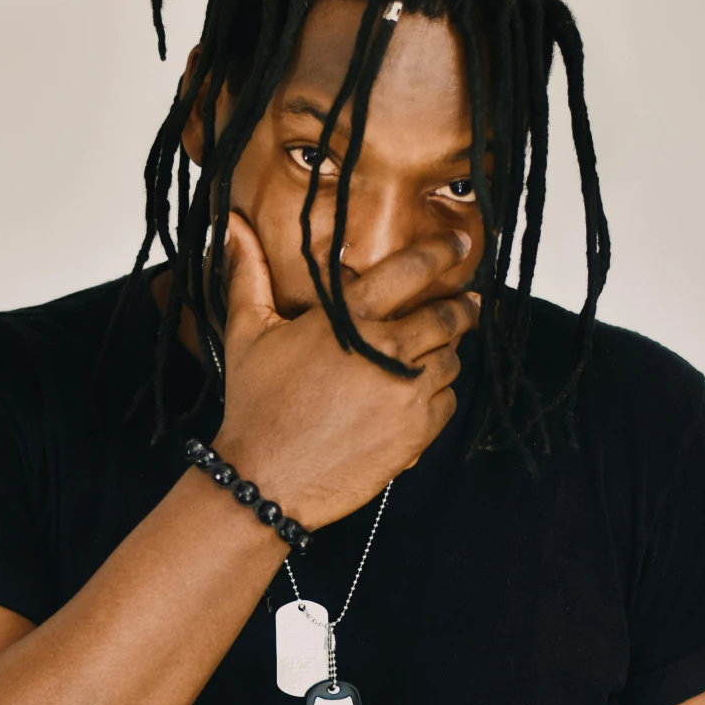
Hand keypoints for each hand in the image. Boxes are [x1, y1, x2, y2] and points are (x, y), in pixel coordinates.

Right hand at [212, 210, 479, 530]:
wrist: (266, 479)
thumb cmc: (256, 405)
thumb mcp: (248, 333)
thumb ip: (249, 274)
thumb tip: (234, 225)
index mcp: (349, 318)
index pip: (410, 269)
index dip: (441, 251)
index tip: (459, 244)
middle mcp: (386, 350)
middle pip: (446, 316)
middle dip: (462, 308)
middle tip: (469, 304)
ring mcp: (406, 391)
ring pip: (451, 359)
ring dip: (445, 353)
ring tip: (434, 355)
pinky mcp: (416, 431)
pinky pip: (447, 401)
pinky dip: (438, 395)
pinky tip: (416, 397)